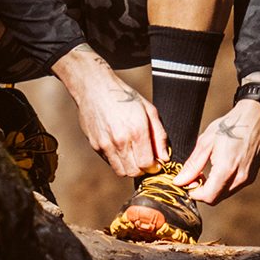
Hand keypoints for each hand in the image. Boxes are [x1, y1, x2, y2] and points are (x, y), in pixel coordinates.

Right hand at [53, 44, 168, 176]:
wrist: (95, 87)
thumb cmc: (124, 96)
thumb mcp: (149, 110)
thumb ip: (160, 135)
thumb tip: (164, 158)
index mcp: (137, 130)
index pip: (147, 165)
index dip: (154, 166)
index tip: (155, 160)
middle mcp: (120, 141)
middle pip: (134, 172)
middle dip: (142, 168)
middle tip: (144, 157)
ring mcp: (105, 145)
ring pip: (121, 171)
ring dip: (130, 167)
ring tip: (133, 153)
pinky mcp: (95, 146)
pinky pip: (110, 163)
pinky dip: (118, 160)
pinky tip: (120, 146)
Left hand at [173, 100, 259, 203]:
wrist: (254, 118)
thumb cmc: (228, 126)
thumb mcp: (205, 142)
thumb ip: (192, 165)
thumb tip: (179, 181)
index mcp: (226, 169)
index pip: (208, 196)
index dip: (194, 193)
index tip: (187, 182)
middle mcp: (239, 178)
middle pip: (216, 198)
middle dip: (202, 192)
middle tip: (195, 177)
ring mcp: (247, 178)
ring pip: (224, 195)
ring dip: (212, 189)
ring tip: (206, 171)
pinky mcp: (251, 176)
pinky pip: (233, 188)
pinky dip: (222, 184)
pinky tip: (218, 170)